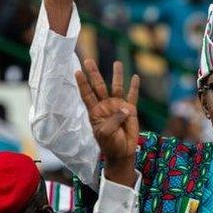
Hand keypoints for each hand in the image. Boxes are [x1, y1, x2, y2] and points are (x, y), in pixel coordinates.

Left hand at [75, 60, 139, 185]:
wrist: (122, 152)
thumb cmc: (110, 144)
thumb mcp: (106, 133)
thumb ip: (114, 120)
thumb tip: (125, 108)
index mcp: (95, 111)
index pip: (87, 94)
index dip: (82, 83)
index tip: (77, 71)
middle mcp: (105, 105)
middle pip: (99, 86)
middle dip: (93, 73)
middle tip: (88, 60)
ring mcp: (118, 106)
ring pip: (117, 87)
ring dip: (117, 75)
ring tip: (117, 62)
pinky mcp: (130, 110)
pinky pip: (132, 96)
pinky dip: (134, 87)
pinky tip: (135, 77)